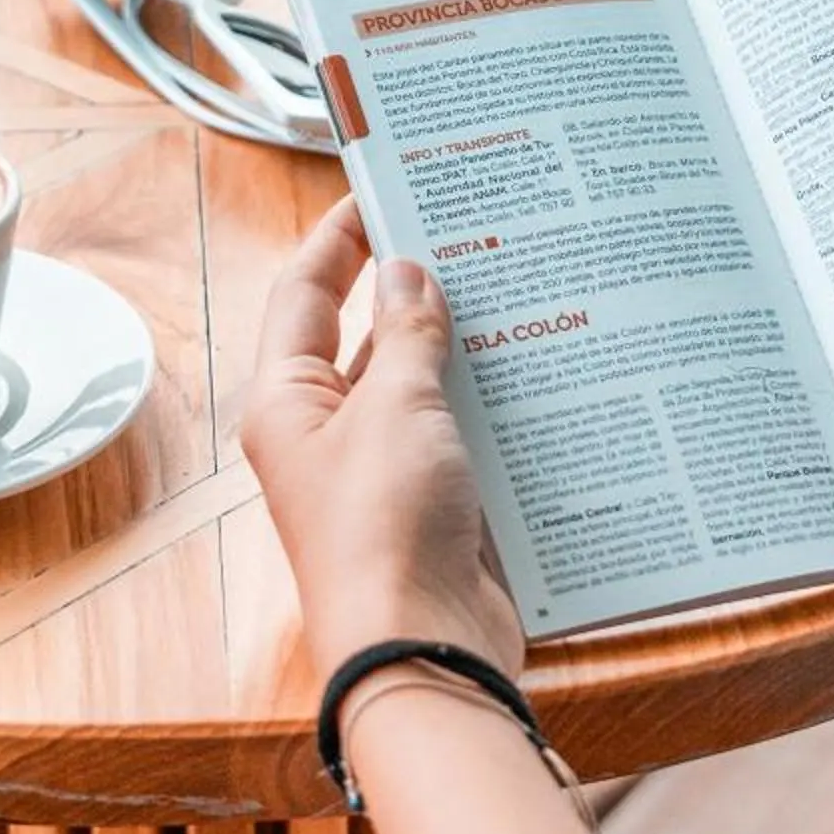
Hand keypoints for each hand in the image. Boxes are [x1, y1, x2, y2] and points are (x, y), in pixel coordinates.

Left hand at [243, 198, 524, 676]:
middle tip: (472, 228)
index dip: (341, 237)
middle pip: (366, 337)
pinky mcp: (436, 506)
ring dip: (464, 345)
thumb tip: (406, 271)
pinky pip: (463, 436)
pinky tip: (545, 369)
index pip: (305, 292)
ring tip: (520, 284)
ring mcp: (383, 472)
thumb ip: (408, 334)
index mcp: (288, 401)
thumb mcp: (398, 408)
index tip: (384, 186)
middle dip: (416, 287)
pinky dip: (495, 404)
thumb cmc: (385, 528)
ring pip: (422, 386)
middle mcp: (327, 433)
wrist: (422, 647)